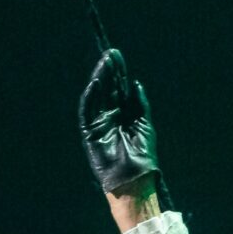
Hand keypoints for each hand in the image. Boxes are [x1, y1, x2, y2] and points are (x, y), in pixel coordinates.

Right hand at [78, 47, 158, 199]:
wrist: (134, 180)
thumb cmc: (143, 156)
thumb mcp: (145, 125)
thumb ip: (139, 104)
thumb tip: (135, 83)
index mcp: (124, 114)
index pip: (119, 88)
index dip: (118, 72)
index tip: (117, 56)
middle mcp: (111, 116)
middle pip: (108, 89)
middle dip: (108, 71)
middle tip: (109, 54)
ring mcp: (99, 123)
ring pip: (97, 96)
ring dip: (100, 79)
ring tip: (103, 63)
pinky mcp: (90, 133)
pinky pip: (87, 112)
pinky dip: (90, 98)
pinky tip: (95, 84)